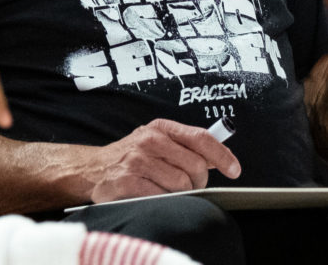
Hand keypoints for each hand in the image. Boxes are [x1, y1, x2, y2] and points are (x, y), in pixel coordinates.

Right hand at [88, 119, 240, 202]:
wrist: (93, 169)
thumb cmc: (131, 156)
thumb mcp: (157, 141)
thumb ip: (186, 145)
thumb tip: (220, 156)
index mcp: (161, 127)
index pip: (201, 138)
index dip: (222, 155)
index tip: (234, 170)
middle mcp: (150, 140)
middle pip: (196, 166)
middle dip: (199, 181)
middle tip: (190, 185)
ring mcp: (137, 161)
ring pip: (182, 185)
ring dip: (181, 194)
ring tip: (167, 190)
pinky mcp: (127, 182)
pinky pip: (162, 197)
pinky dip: (163, 201)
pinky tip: (153, 195)